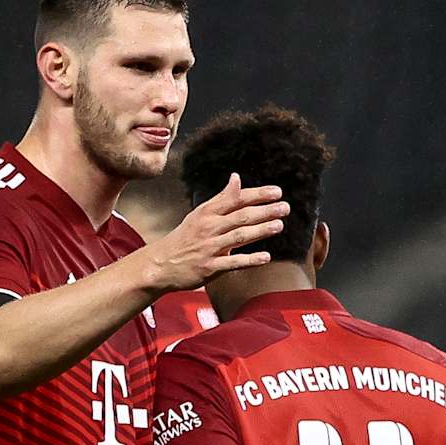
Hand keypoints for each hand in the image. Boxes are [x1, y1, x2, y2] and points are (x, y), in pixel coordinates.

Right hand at [137, 173, 289, 292]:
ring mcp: (209, 247)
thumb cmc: (185, 238)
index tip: (277, 191)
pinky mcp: (209, 267)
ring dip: (260, 231)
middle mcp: (208, 227)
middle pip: (240, 216)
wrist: (160, 264)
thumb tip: (236, 177)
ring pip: (238, 237)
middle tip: (285, 207)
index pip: (235, 199)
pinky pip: (233, 263)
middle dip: (264, 211)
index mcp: (207, 213)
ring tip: (279, 225)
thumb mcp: (200, 214)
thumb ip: (221, 198)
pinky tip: (266, 257)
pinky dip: (250, 259)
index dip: (257, 195)